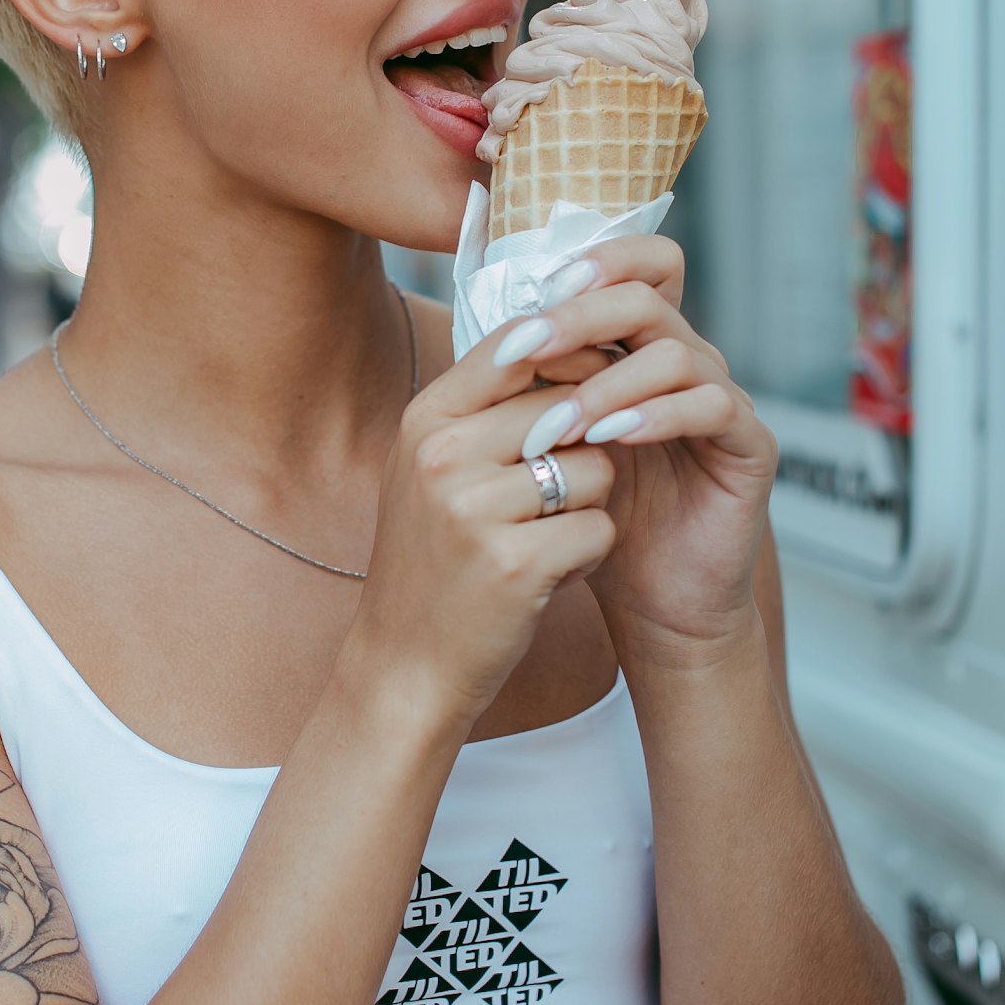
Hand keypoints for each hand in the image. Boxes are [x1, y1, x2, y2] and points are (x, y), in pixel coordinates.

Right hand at [349, 328, 619, 729]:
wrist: (404, 666)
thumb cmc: (432, 560)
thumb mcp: (434, 469)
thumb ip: (486, 408)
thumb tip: (568, 338)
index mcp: (425, 420)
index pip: (519, 343)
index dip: (571, 357)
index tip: (588, 389)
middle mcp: (444, 455)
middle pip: (572, 408)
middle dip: (582, 450)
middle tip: (551, 499)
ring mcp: (475, 510)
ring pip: (596, 470)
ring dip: (589, 508)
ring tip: (543, 540)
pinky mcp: (515, 564)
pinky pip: (600, 529)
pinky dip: (588, 556)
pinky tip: (549, 578)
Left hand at [514, 235, 778, 652]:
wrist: (651, 602)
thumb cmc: (593, 518)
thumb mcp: (550, 444)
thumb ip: (532, 388)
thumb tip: (485, 334)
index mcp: (640, 350)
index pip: (636, 269)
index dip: (593, 263)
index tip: (535, 293)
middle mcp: (688, 363)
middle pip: (647, 297)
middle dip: (581, 317)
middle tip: (529, 347)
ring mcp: (724, 400)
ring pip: (677, 352)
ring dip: (609, 382)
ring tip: (562, 425)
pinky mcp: (751, 446)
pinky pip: (714, 406)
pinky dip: (659, 415)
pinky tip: (614, 439)